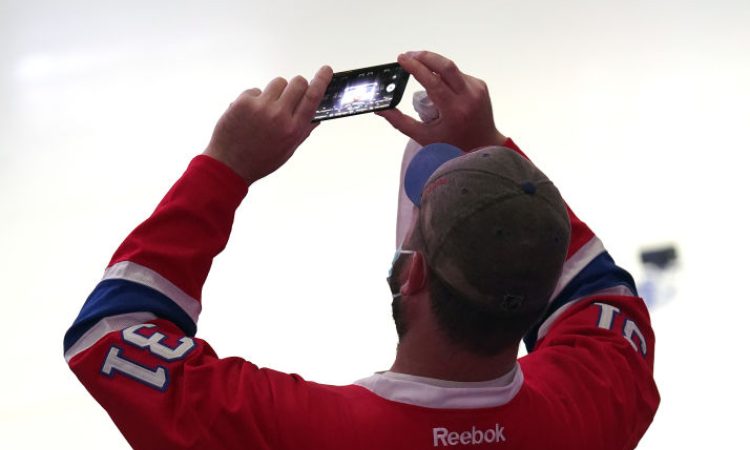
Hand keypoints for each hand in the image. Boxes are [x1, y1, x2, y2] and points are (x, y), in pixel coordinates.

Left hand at [204, 66, 333, 183]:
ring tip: (266, 108)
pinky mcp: (243, 102)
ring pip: (278, 82)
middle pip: (297, 83)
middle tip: (290, 94)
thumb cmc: (259, 160)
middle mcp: (279, 116)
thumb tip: (316, 117)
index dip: (321, 80)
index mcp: (293, 129)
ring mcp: (260, 107)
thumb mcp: (287, 150)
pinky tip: (249, 114)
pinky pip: (256, 90)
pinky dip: (255, 98)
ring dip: (276, 91)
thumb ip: (302, 132)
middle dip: (297, 85)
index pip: (313, 98)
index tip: (326, 70)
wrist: (229, 165)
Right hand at [377, 51, 506, 150]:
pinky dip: (445, 76)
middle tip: (408, 56)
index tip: (402, 59)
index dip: (415, 67)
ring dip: (433, 66)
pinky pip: (458, 75)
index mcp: (454, 111)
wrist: (483, 145)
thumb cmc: (453, 145)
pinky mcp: (480, 86)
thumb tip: (381, 108)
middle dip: (425, 56)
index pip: (433, 81)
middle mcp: (469, 97)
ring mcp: (477, 89)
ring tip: (419, 70)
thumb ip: (400, 122)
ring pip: (451, 69)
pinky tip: (439, 84)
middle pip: (446, 66)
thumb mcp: (424, 137)